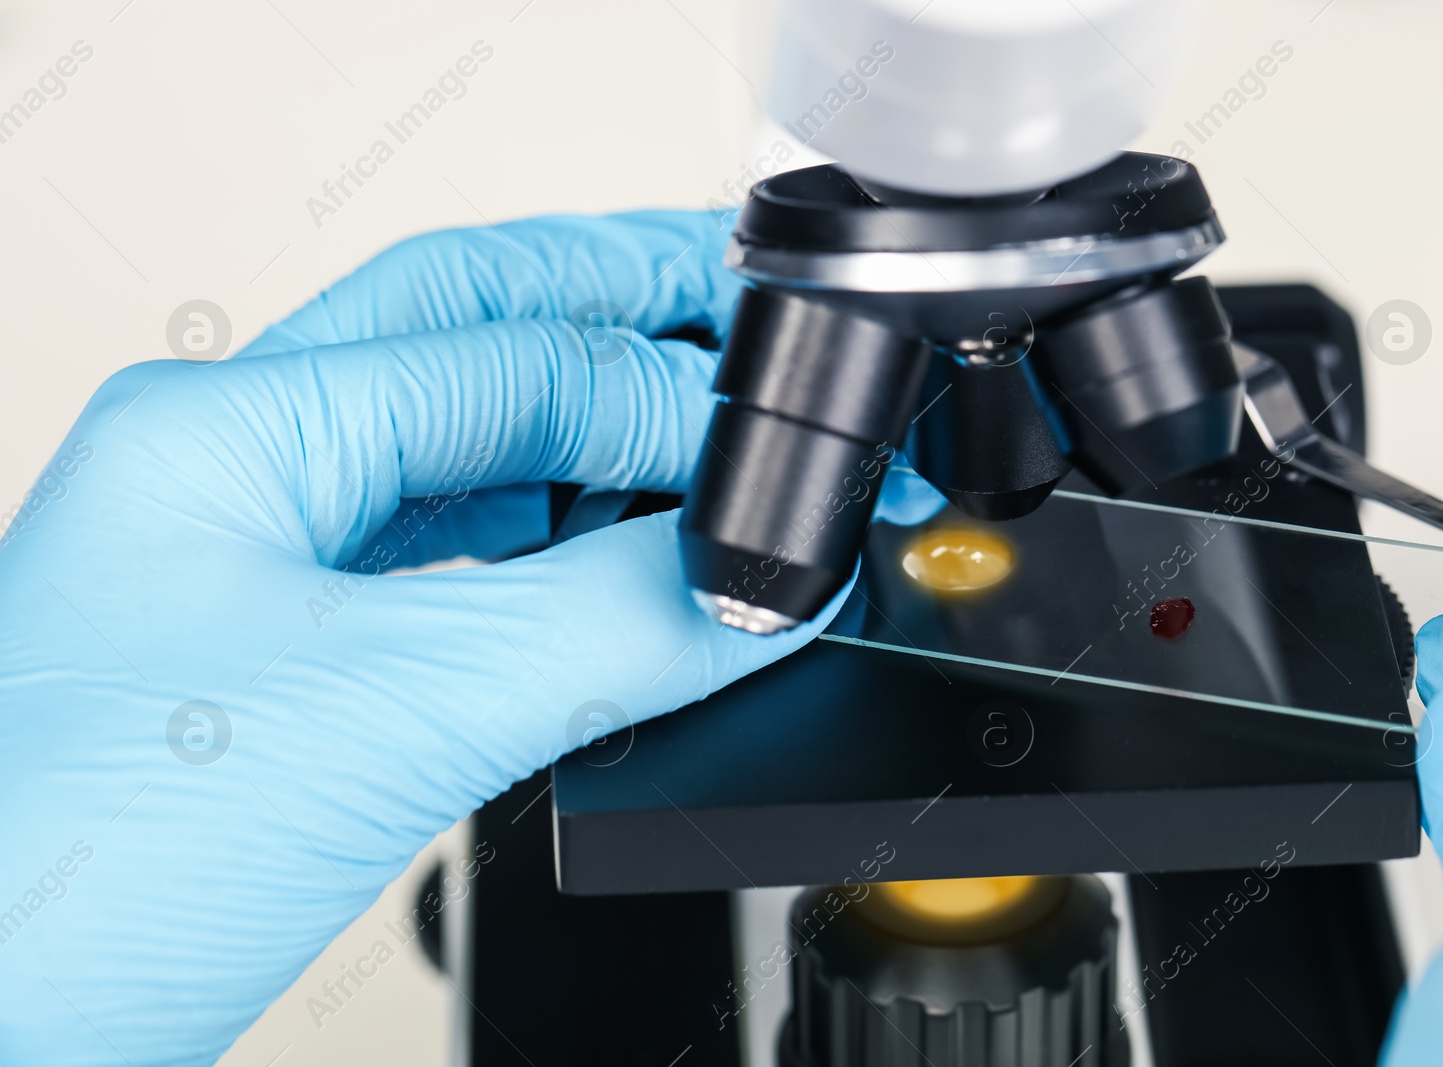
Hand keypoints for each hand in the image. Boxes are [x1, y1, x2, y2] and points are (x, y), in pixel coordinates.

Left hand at [0, 210, 938, 1064]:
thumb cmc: (55, 884)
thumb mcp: (386, 721)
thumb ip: (606, 629)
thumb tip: (764, 582)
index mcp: (228, 432)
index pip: (511, 359)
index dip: (672, 401)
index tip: (787, 473)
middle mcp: (240, 471)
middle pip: (478, 332)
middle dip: (631, 314)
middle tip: (762, 315)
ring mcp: (258, 563)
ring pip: (470, 445)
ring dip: (601, 437)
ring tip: (719, 440)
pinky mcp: (292, 663)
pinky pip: (459, 563)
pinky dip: (563, 550)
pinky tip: (633, 568)